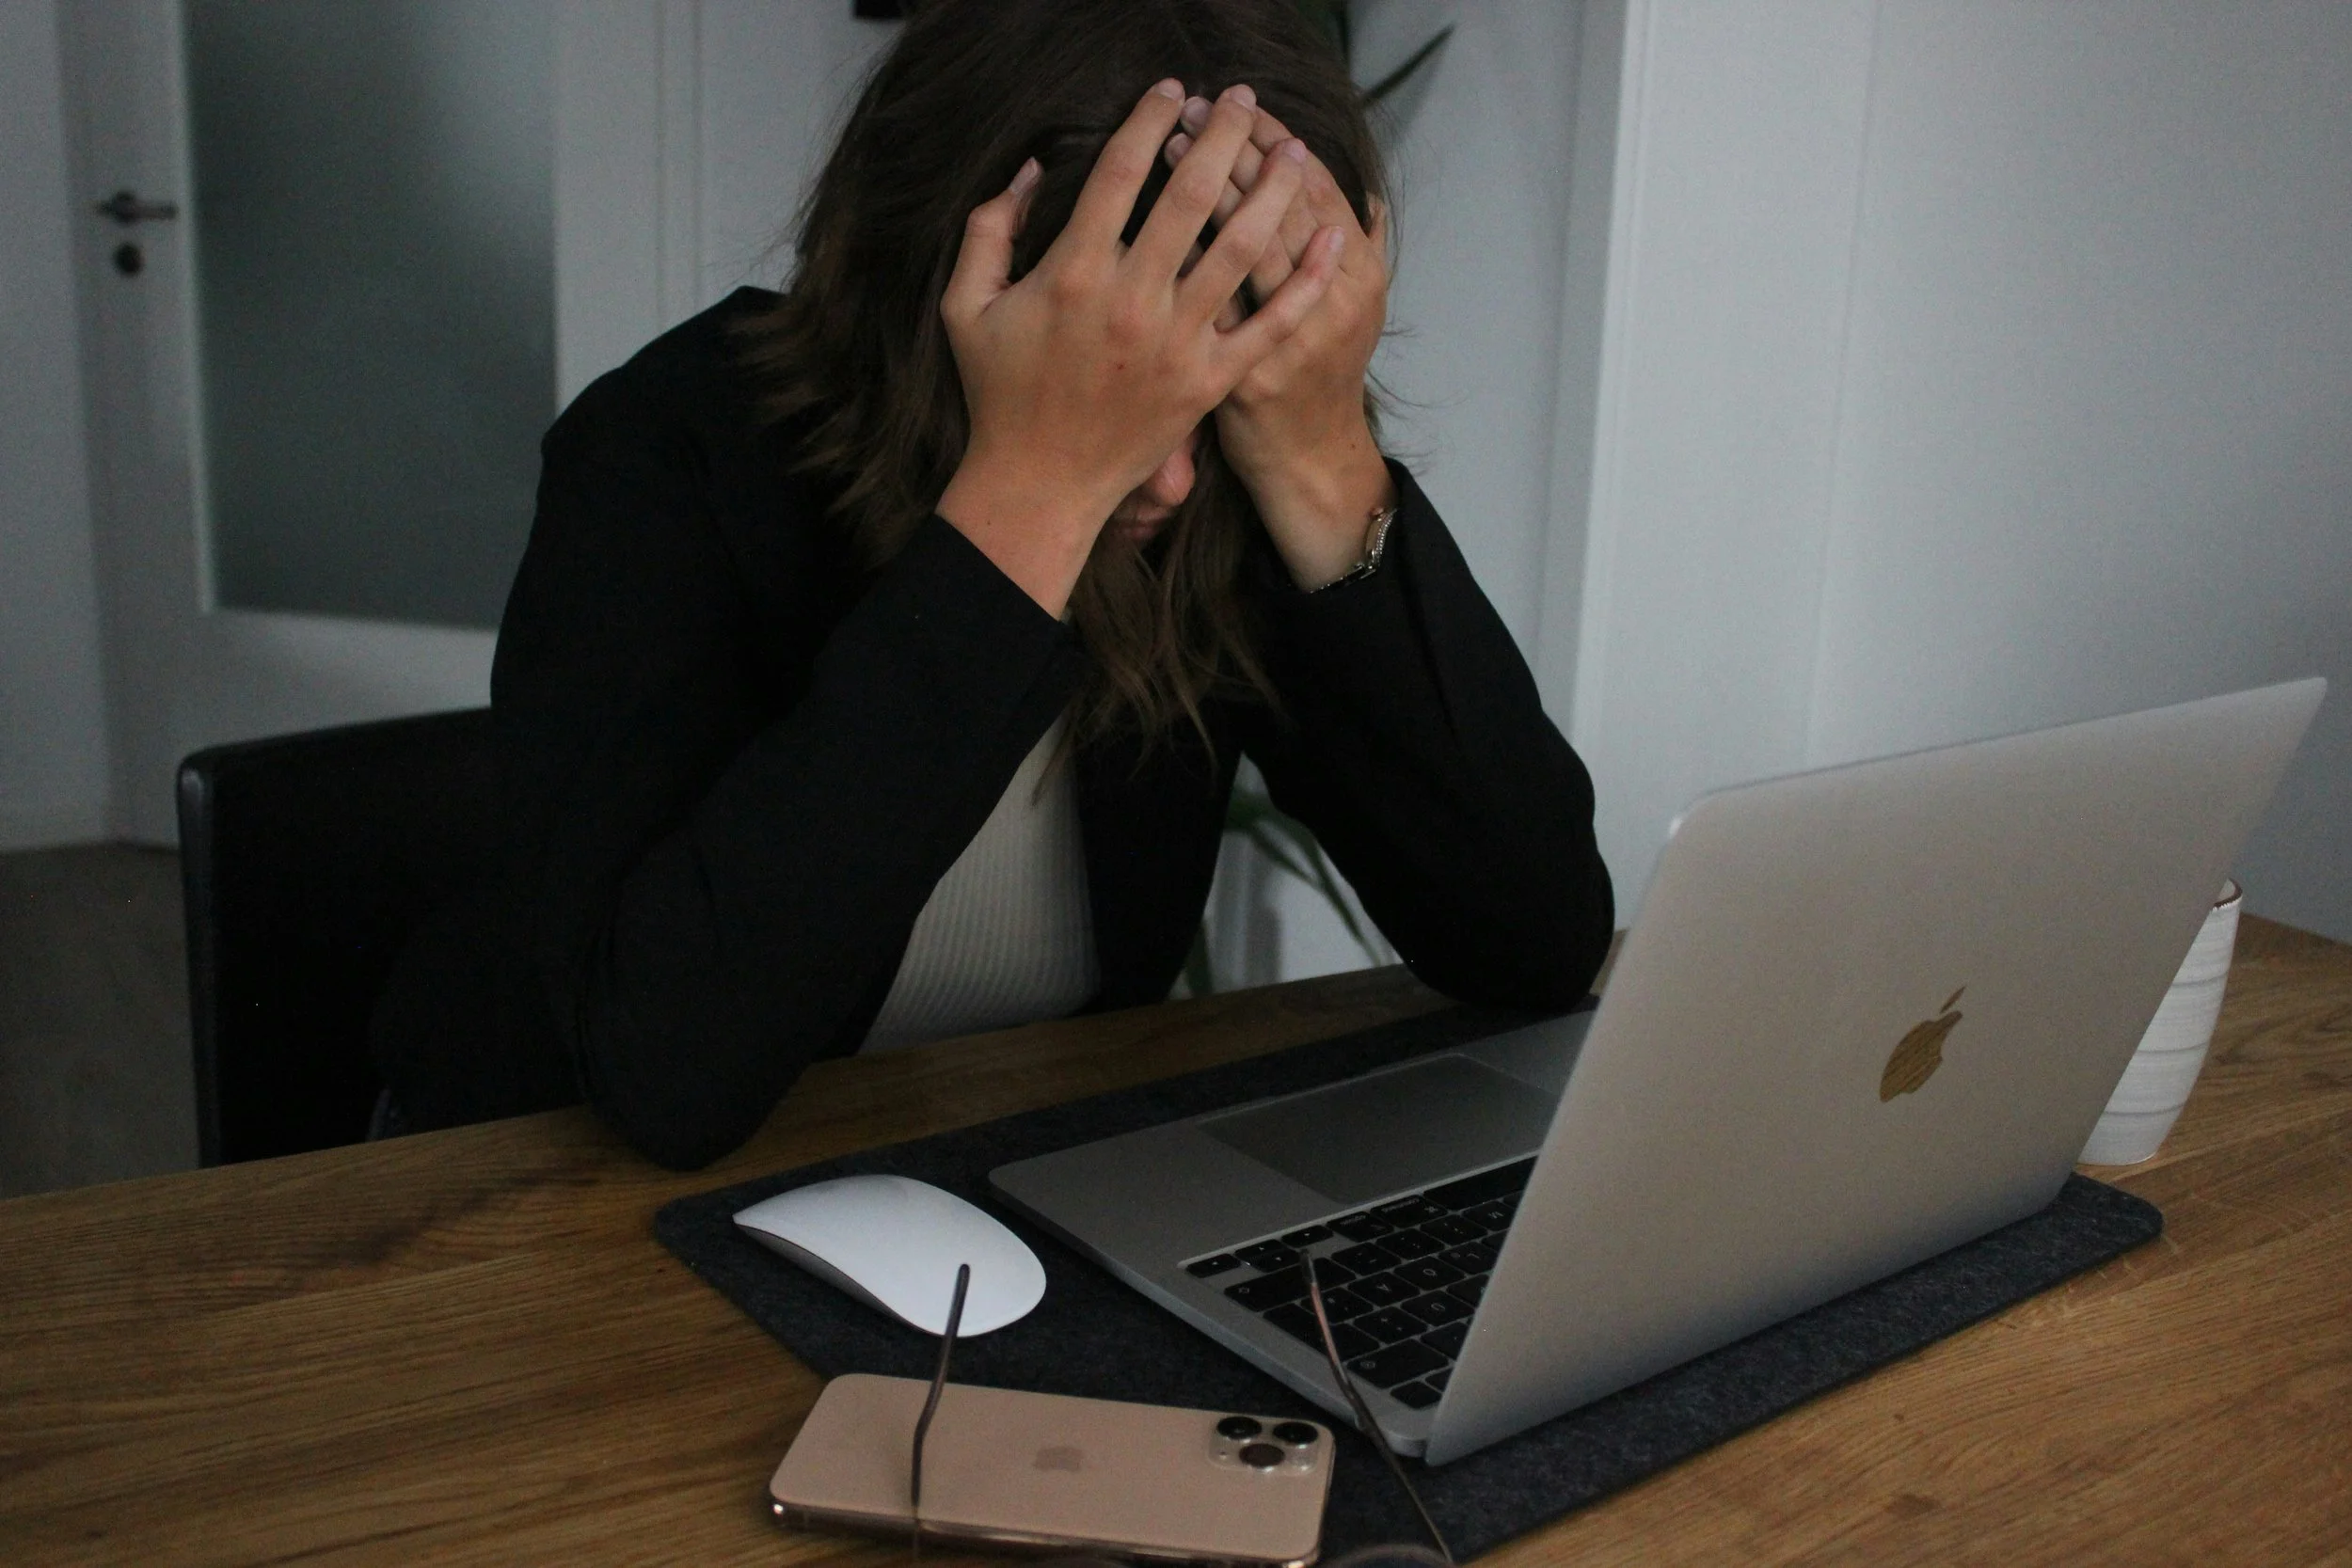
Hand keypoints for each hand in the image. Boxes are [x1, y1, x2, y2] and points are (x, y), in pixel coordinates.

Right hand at [935, 82, 1342, 616]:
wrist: (1039, 484)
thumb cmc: (1000, 395)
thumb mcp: (965, 306)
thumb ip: (989, 230)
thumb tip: (1027, 169)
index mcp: (1073, 272)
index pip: (1120, 171)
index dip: (1150, 120)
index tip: (1173, 91)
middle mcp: (1132, 300)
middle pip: (1192, 194)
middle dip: (1223, 136)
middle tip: (1244, 100)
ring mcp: (1178, 343)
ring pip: (1241, 247)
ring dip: (1272, 190)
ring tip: (1293, 151)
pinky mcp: (1210, 381)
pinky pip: (1270, 322)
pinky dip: (1307, 279)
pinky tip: (1331, 237)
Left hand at [1167, 102, 1394, 589]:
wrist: (1306, 459)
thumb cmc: (1321, 374)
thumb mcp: (1357, 309)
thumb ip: (1359, 250)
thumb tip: (1366, 196)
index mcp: (1360, 278)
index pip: (1317, 186)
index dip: (1276, 140)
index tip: (1242, 106)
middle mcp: (1331, 305)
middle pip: (1278, 205)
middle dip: (1234, 149)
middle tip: (1196, 110)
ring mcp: (1283, 342)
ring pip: (1242, 246)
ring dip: (1203, 189)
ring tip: (1169, 146)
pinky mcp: (1236, 375)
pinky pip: (1205, 303)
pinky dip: (1180, 259)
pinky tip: (1149, 220)